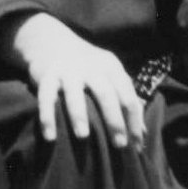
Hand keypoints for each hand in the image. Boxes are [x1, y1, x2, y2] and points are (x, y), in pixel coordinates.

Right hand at [11, 15, 143, 149]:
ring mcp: (67, 71)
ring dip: (79, 114)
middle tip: (119, 144)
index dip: (134, 120)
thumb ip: (126, 99)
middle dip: (114, 120)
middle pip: (105, 93)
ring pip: (74, 93)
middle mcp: (90, 67)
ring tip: (83, 136)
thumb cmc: (87, 67)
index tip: (136, 145)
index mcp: (111, 67)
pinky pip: (45, 97)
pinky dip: (47, 117)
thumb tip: (142, 133)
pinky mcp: (46, 76)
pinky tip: (50, 136)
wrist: (52, 42)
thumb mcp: (109, 76)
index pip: (127, 95)